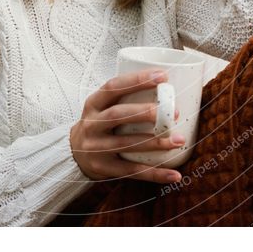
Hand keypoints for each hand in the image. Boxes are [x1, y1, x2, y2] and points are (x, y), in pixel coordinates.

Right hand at [70, 68, 184, 183]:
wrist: (73, 152)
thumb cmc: (99, 124)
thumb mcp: (103, 106)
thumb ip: (125, 97)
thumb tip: (166, 87)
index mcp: (93, 104)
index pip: (113, 86)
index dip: (137, 80)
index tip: (162, 76)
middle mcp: (92, 124)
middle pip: (117, 115)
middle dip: (146, 112)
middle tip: (172, 112)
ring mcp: (96, 147)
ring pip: (127, 144)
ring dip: (155, 143)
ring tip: (179, 140)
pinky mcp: (104, 168)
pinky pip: (132, 171)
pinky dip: (155, 174)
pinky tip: (174, 175)